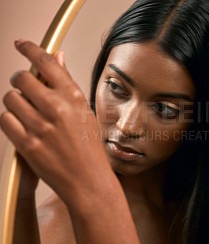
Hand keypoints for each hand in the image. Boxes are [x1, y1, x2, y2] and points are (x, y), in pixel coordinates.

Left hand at [0, 40, 113, 206]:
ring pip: (10, 98)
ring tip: (27, 112)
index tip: (21, 44)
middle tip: (25, 86)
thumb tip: (57, 59)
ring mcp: (40, 127)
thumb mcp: (85, 111)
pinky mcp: (26, 144)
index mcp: (73, 97)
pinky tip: (22, 124)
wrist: (87, 179)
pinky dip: (9, 119)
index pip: (46, 62)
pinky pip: (5, 119)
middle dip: (20, 80)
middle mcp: (56, 108)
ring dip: (15, 101)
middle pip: (22, 78)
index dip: (30, 48)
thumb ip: (67, 84)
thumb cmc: (89, 146)